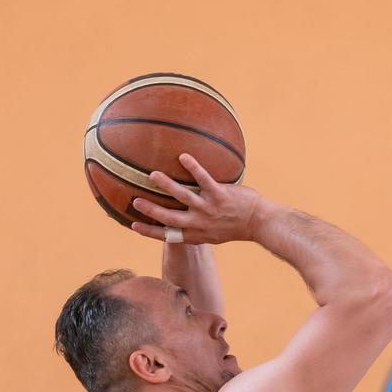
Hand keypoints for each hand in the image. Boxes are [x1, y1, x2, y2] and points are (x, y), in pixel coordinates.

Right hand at [131, 154, 265, 244]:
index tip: (133, 225)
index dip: (149, 231)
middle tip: (135, 200)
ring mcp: (209, 209)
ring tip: (153, 175)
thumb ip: (196, 228)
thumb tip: (181, 220)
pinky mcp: (220, 195)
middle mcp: (199, 223)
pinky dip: (193, 167)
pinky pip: (204, 179)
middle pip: (169, 218)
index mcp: (195, 234)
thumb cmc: (235, 226)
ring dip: (166, 185)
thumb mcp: (213, 234)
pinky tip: (184, 156)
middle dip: (151, 210)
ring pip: (183, 196)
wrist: (258, 223)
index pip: (167, 235)